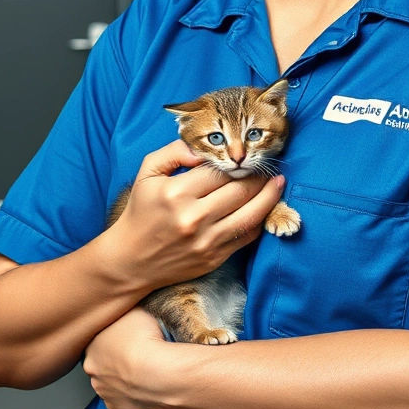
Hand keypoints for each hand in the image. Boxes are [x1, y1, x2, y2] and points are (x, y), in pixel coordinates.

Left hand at [84, 306, 171, 408]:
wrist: (156, 373)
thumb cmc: (144, 339)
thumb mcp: (135, 310)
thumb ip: (126, 311)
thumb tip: (126, 304)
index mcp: (91, 345)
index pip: (97, 341)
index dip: (113, 339)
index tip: (128, 339)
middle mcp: (92, 370)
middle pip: (100, 364)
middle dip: (114, 361)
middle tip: (135, 356)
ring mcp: (103, 391)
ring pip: (109, 384)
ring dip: (121, 380)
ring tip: (142, 374)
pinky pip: (122, 401)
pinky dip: (131, 396)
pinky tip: (144, 388)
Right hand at [94, 140, 284, 292]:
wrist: (131, 260)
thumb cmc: (140, 211)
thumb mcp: (147, 172)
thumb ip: (174, 151)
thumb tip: (203, 148)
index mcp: (176, 193)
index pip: (218, 171)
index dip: (235, 161)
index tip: (244, 155)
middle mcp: (194, 218)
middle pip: (240, 190)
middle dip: (258, 175)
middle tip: (266, 165)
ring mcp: (207, 241)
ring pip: (251, 214)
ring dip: (270, 196)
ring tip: (277, 182)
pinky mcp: (215, 258)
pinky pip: (247, 236)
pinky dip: (260, 220)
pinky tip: (265, 207)